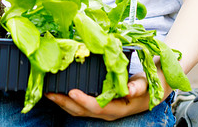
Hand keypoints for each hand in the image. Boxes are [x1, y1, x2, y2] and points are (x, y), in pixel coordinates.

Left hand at [45, 72, 169, 119]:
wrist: (150, 93)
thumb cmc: (147, 87)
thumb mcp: (145, 85)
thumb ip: (137, 87)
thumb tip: (130, 90)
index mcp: (117, 108)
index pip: (96, 107)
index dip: (83, 100)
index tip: (71, 91)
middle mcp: (106, 112)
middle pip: (82, 111)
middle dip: (64, 102)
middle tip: (49, 92)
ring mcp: (100, 111)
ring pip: (77, 111)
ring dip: (62, 103)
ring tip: (48, 93)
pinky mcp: (96, 106)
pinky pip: (79, 106)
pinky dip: (67, 100)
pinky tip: (58, 92)